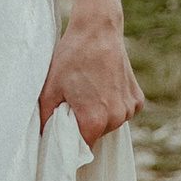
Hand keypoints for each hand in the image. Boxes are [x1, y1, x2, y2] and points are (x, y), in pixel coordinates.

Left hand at [40, 5, 142, 144]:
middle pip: (96, 135)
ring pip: (109, 124)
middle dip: (84, 124)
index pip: (82, 148)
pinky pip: (121, 112)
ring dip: (99, 115)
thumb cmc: (71, 58)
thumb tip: (43, 139)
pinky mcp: (137, 100)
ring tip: (89, 90)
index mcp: (94, 119)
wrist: (97, 31)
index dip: (71, 142)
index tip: (65, 130)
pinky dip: (113, 105)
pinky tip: (104, 86)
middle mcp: (116, 118)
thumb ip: (46, 119)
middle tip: (74, 101)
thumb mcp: (49, 89)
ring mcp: (129, 109)